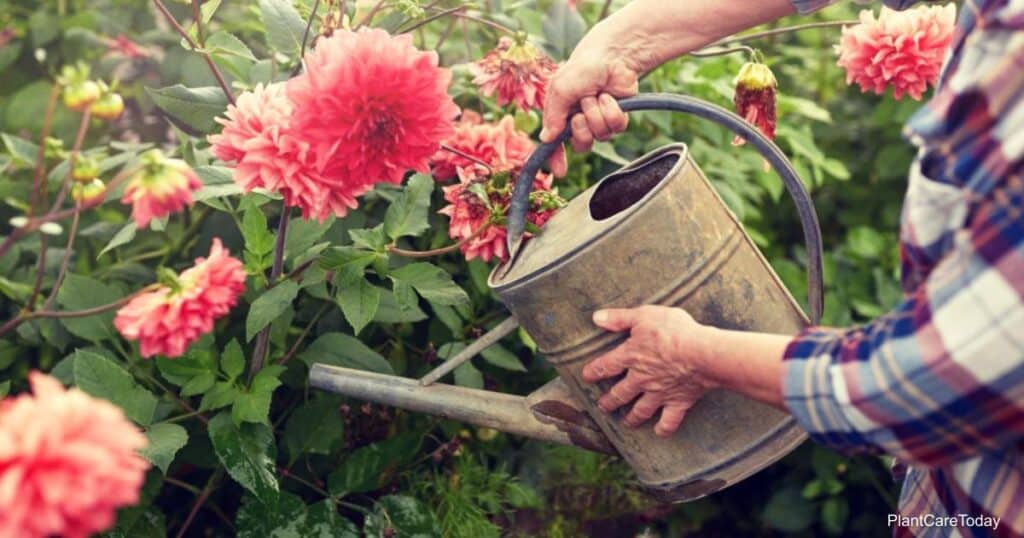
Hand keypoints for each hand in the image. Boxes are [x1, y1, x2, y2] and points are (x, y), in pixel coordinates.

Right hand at [540, 35, 639, 153]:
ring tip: (597, 96)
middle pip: (581, 144)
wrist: (612, 56)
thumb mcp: (560, 89)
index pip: (556, 143)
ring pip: (601, 136)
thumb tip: (546, 139)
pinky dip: (613, 111)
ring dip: (598, 114)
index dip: (556, 158)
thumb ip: (553, 115)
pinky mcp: (618, 117)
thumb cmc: (582, 69)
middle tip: (582, 109)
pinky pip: (616, 127)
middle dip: (582, 128)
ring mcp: (599, 120)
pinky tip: (611, 97)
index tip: (560, 172)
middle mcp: (578, 120)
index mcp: (560, 115)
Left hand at [582, 306, 718, 436]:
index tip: (586, 376)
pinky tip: (659, 432)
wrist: (701, 354)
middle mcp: (641, 379)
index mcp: (631, 356)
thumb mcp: (644, 315)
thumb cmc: (674, 331)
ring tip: (625, 423)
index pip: (606, 365)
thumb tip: (597, 317)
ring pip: (641, 410)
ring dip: (631, 418)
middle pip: (620, 394)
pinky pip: (668, 421)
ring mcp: (659, 393)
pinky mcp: (678, 402)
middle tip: (603, 407)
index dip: (594, 371)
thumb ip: (620, 318)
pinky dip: (663, 429)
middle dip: (609, 401)